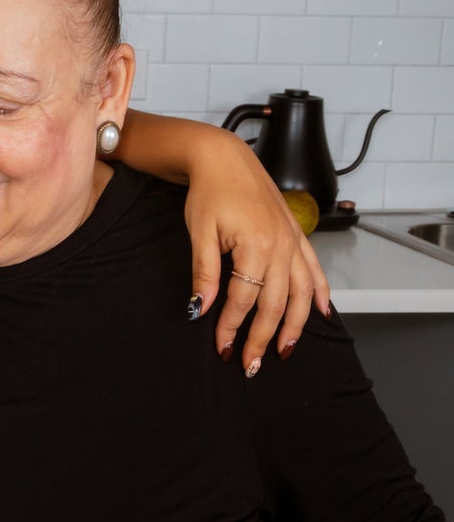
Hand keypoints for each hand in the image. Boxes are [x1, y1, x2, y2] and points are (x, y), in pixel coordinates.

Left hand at [184, 132, 330, 369]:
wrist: (224, 157)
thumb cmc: (209, 192)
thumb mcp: (199, 232)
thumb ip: (204, 273)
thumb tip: (200, 308)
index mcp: (256, 245)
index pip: (243, 299)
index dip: (230, 327)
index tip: (221, 348)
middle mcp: (282, 246)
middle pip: (275, 304)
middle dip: (263, 338)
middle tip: (251, 364)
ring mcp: (293, 241)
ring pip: (302, 294)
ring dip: (295, 325)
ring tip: (285, 350)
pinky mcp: (297, 235)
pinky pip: (315, 270)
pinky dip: (321, 293)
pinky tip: (322, 314)